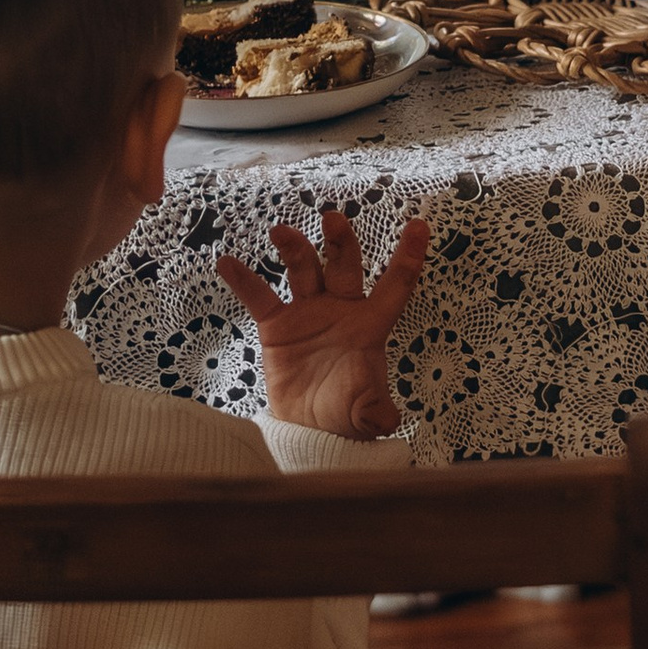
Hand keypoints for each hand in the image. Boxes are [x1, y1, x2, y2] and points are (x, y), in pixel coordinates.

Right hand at [217, 209, 428, 440]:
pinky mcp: (278, 326)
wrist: (310, 430)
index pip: (396, 285)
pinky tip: (227, 263)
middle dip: (340, 242)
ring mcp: (308, 313)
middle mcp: (341, 310)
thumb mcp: (366, 413)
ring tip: (281, 232)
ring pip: (303, 270)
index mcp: (371, 324)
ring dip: (294, 248)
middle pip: (344, 266)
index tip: (419, 225)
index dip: (408, 256)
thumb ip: (376, 413)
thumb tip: (388, 423)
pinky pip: (260, 297)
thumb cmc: (346, 415)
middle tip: (333, 218)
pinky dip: (244, 280)